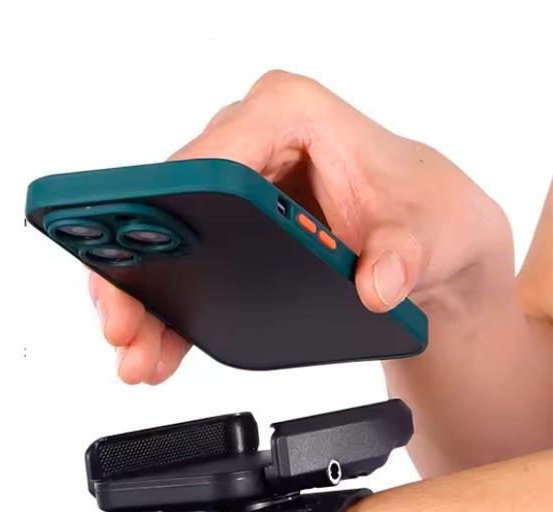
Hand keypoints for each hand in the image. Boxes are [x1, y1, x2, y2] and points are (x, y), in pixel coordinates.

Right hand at [89, 69, 512, 383]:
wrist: (427, 242)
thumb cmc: (423, 213)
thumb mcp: (430, 236)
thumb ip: (405, 257)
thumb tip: (375, 285)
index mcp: (289, 114)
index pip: (211, 155)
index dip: (168, 205)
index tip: (144, 255)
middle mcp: (248, 142)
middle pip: (168, 204)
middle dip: (136, 267)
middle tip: (122, 324)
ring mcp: (229, 186)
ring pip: (162, 241)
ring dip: (140, 300)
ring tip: (135, 355)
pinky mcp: (224, 226)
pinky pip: (178, 264)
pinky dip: (164, 309)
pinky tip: (157, 350)